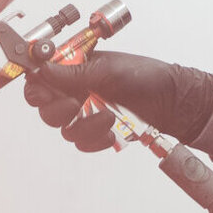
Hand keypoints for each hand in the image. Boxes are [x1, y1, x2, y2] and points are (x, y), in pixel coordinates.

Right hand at [23, 51, 212, 151]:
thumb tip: (43, 69)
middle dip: (59, 110)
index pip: (41, 79)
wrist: (173, 102)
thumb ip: (74, 73)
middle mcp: (76, 90)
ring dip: (84, 126)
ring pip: (64, 129)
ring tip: (108, 116)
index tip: (46, 93)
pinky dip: (95, 140)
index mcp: (75, 68)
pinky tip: (111, 131)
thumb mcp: (108, 70)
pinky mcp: (97, 132)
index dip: (38, 89)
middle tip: (76, 106)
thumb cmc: (146, 76)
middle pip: (45, 108)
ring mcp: (86, 113)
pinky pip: (82, 143)